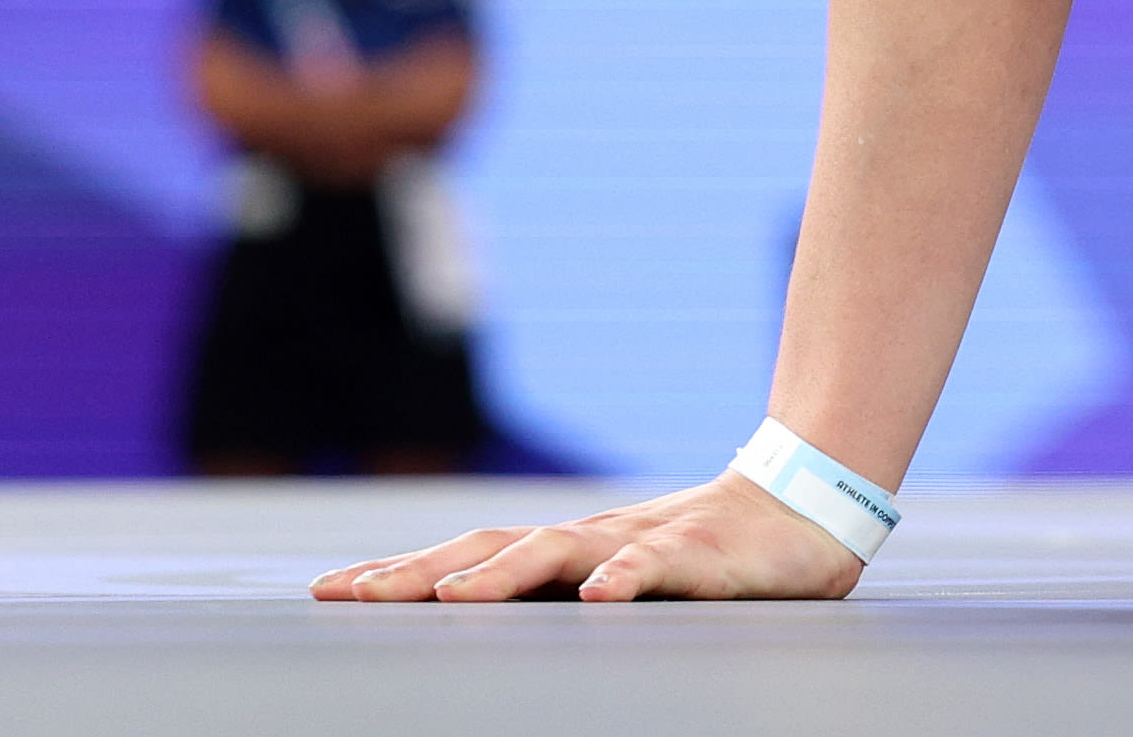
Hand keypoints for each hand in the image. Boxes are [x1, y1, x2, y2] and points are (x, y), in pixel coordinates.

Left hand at [310, 472, 862, 603]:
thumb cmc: (706, 554)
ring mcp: (645, 543)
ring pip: (563, 551)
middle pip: (492, 547)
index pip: (468, 553)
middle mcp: (592, 540)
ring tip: (454, 597)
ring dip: (504, 573)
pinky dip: (629, 578)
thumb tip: (479, 626)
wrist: (805, 507)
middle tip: (354, 596)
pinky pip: (660, 565)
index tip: (327, 590)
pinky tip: (603, 597)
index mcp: (568, 549)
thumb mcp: (622, 579)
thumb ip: (563, 595)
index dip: (400, 571)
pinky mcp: (702, 556)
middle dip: (420, 572)